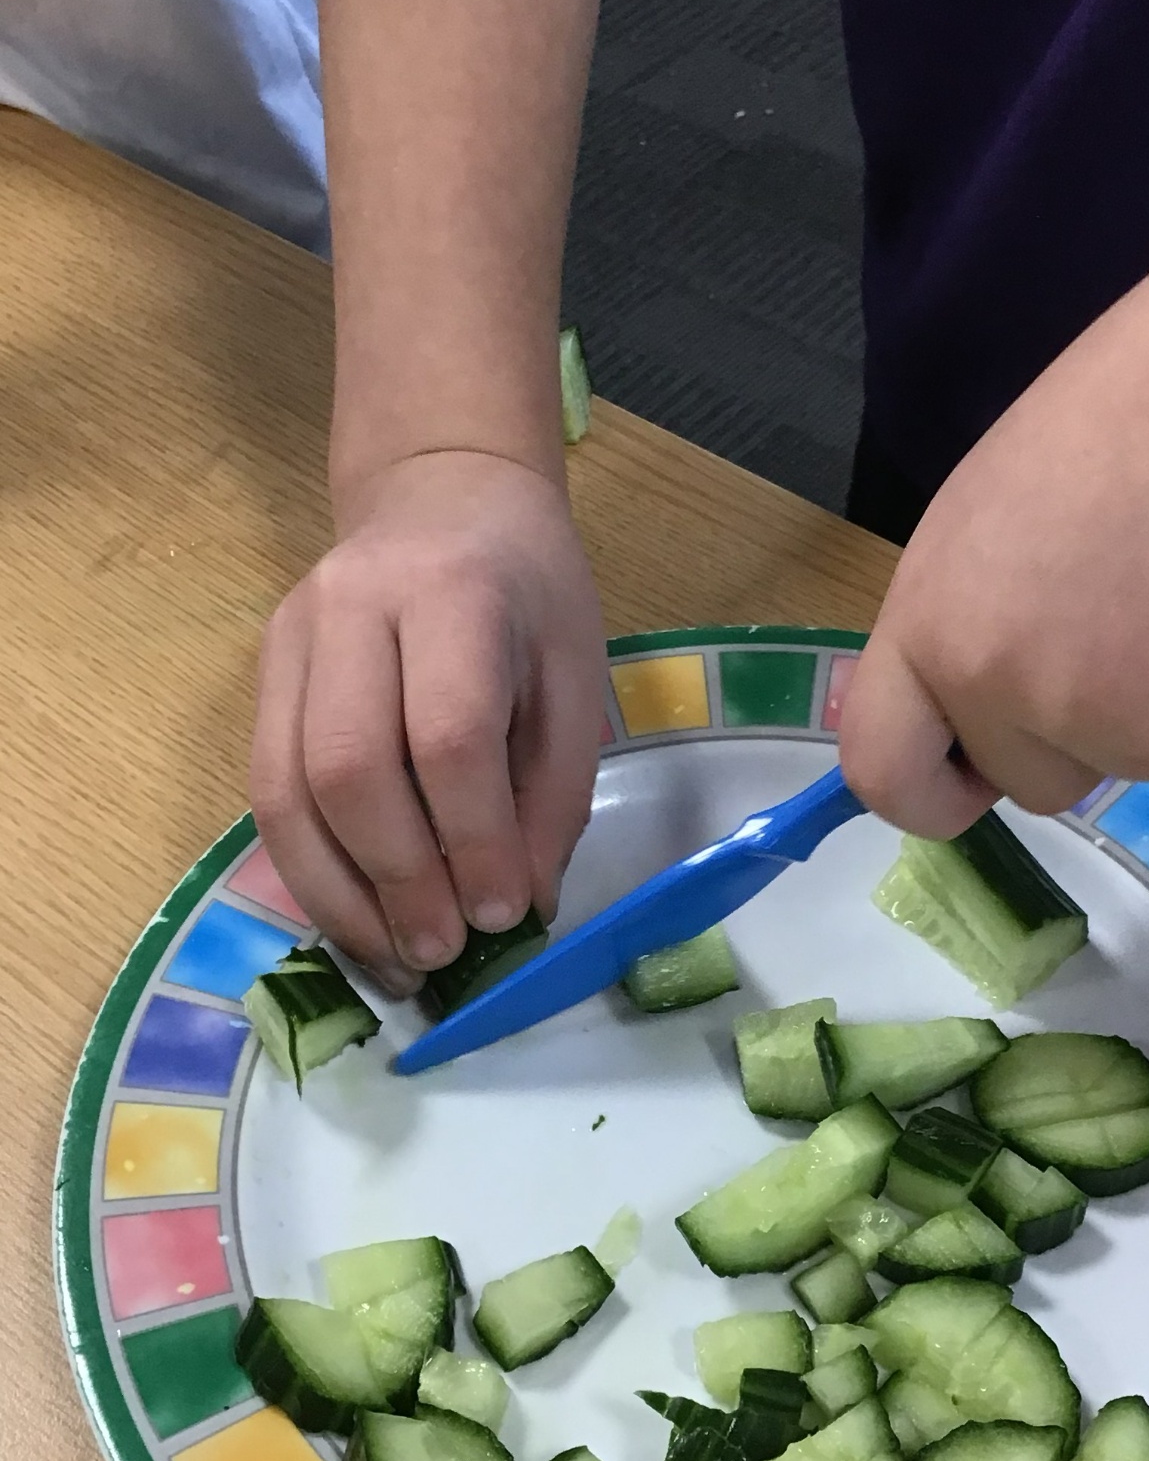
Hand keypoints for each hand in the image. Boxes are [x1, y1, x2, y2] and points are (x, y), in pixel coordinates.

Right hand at [251, 450, 605, 993]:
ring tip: (398, 962)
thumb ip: (554, 794)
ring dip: (339, 897)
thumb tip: (521, 908)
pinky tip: (357, 921)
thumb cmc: (529, 594)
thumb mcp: (576, 679)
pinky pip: (265, 793)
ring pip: (285, 793)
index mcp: (454, 595)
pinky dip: (310, 873)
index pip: (448, 735)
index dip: (472, 839)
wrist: (443, 498)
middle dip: (397, 881)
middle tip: (443, 953)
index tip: (501, 914)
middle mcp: (353, 609)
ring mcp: (291, 641)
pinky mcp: (261, 677)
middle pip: (348, 769)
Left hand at [838, 258, 1148, 836]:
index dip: (927, 790)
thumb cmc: (1141, 402)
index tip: (970, 778)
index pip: (881, 768)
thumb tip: (985, 697)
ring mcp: (1106, 724)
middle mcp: (1002, 689)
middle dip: (1074, 737)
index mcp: (933, 623)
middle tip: (1133, 628)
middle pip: (1028, 779)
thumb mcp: (997, 512)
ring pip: (1127, 765)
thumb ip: (974, 618)